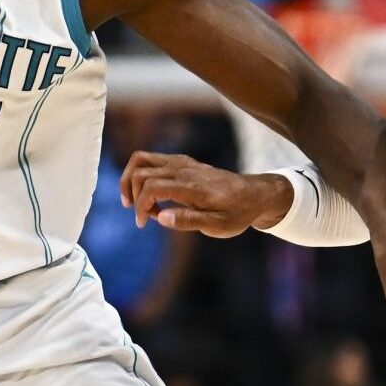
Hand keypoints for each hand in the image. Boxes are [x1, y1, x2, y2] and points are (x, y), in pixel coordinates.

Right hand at [118, 152, 292, 237]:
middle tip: (145, 218)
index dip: (140, 206)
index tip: (143, 224)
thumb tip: (160, 217)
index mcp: (192, 186)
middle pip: (140, 171)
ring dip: (131, 179)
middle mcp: (184, 169)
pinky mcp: (182, 161)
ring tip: (134, 201)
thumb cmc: (237, 213)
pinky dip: (142, 175)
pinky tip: (151, 195)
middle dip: (133, 195)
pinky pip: (152, 160)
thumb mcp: (218, 226)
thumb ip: (189, 221)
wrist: (254, 194)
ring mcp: (182, 162)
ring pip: (141, 159)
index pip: (152, 187)